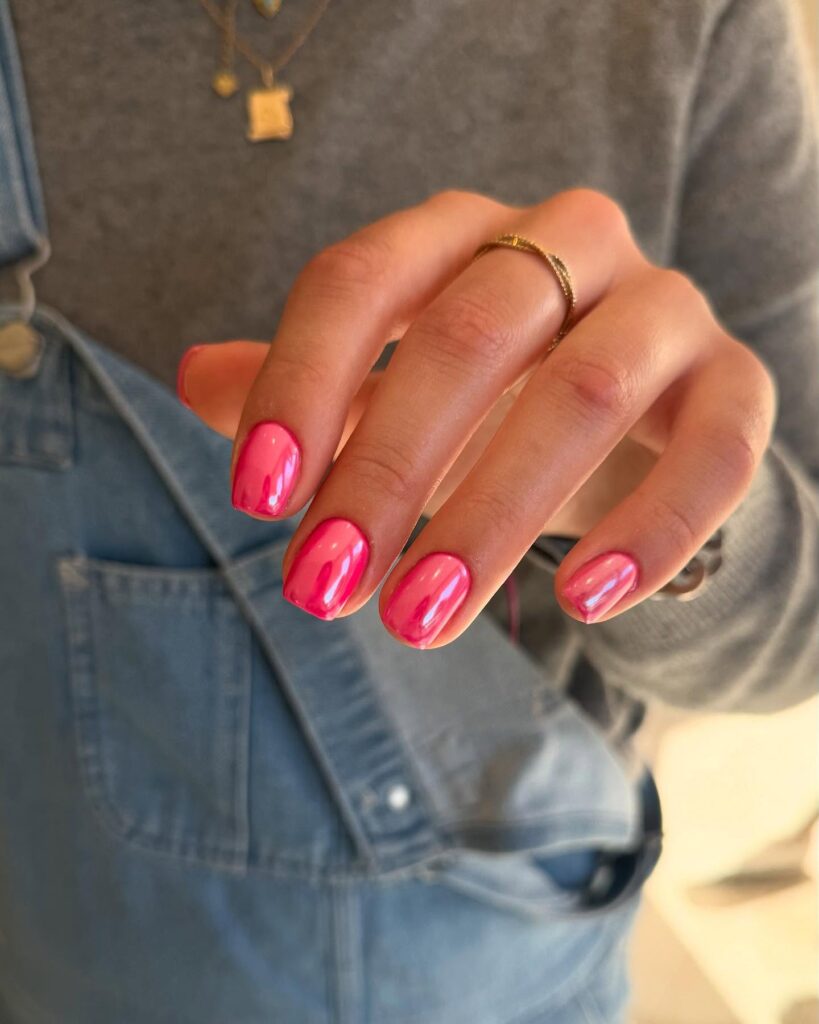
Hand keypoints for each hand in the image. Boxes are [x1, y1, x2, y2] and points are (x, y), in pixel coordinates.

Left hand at [178, 188, 775, 644]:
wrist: (637, 414)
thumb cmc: (494, 400)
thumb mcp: (394, 389)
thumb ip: (309, 388)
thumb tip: (196, 380)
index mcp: (463, 234)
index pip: (361, 279)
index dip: (300, 382)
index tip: (257, 499)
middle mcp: (567, 244)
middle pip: (468, 336)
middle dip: (387, 469)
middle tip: (325, 586)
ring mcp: (663, 308)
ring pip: (583, 394)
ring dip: (491, 514)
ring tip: (419, 619)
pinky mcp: (735, 385)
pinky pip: (712, 454)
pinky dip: (650, 531)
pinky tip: (585, 601)